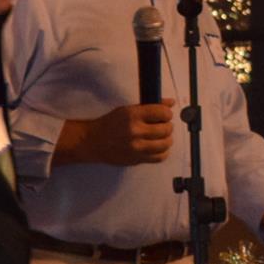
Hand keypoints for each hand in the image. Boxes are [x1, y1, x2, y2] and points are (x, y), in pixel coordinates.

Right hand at [61, 101, 175, 166]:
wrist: (92, 142)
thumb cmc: (110, 124)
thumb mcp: (127, 110)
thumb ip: (150, 107)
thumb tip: (171, 103)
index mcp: (132, 115)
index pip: (162, 113)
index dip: (167, 114)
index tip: (164, 115)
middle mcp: (135, 131)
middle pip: (166, 129)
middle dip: (167, 126)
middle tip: (162, 125)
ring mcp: (136, 147)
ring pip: (165, 144)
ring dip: (167, 139)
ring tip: (161, 137)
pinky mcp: (136, 159)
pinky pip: (160, 157)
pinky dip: (163, 152)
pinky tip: (157, 147)